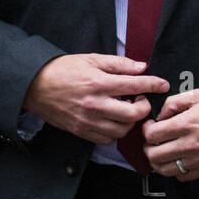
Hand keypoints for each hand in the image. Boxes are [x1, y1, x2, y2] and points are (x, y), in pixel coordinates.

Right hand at [24, 53, 169, 142]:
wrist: (35, 85)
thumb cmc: (63, 70)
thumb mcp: (91, 59)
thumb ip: (119, 64)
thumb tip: (142, 67)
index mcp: (98, 83)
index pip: (135, 85)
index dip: (153, 85)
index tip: (163, 85)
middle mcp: (95, 104)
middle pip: (133, 115)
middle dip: (143, 108)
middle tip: (140, 99)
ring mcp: (88, 121)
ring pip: (122, 130)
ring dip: (130, 121)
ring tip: (126, 110)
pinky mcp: (81, 131)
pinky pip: (107, 139)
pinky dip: (115, 132)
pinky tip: (113, 120)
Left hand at [142, 89, 198, 179]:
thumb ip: (174, 102)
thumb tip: (160, 115)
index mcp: (186, 124)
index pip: (152, 135)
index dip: (146, 130)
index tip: (151, 126)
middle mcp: (190, 144)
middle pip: (154, 155)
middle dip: (148, 147)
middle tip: (153, 141)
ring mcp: (197, 160)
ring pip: (164, 169)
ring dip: (158, 161)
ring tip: (162, 152)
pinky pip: (180, 177)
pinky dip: (175, 171)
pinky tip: (178, 160)